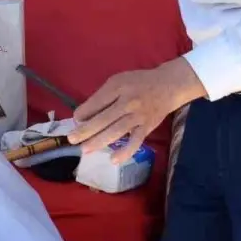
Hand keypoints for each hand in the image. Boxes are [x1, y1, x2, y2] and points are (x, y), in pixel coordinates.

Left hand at [68, 59, 205, 163]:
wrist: (168, 85)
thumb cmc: (139, 83)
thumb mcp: (119, 80)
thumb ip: (103, 96)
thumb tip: (84, 115)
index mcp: (118, 86)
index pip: (97, 101)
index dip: (84, 112)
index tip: (75, 120)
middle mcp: (128, 101)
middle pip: (104, 118)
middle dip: (86, 130)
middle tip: (72, 139)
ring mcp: (138, 116)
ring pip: (116, 131)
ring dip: (99, 141)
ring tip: (85, 149)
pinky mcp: (147, 127)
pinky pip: (135, 141)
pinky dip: (125, 151)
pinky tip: (113, 159)